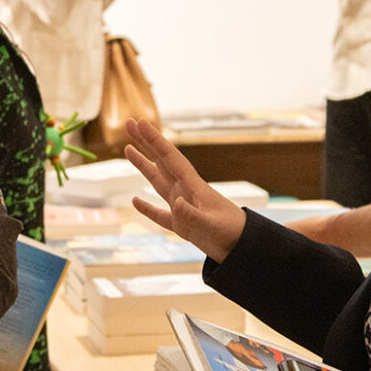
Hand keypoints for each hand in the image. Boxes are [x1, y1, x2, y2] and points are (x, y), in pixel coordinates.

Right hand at [125, 119, 245, 262]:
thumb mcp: (211, 224)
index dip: (154, 139)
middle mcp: (185, 190)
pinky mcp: (181, 225)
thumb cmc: (231, 232)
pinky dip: (146, 207)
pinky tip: (135, 200)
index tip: (140, 122)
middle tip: (130, 124)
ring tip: (128, 149)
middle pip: (161, 161)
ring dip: (143, 166)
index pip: (169, 157)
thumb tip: (178, 203)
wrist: (242, 248)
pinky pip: (159, 213)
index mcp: (192, 185)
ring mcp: (182, 206)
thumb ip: (193, 215)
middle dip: (145, 142)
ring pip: (157, 181)